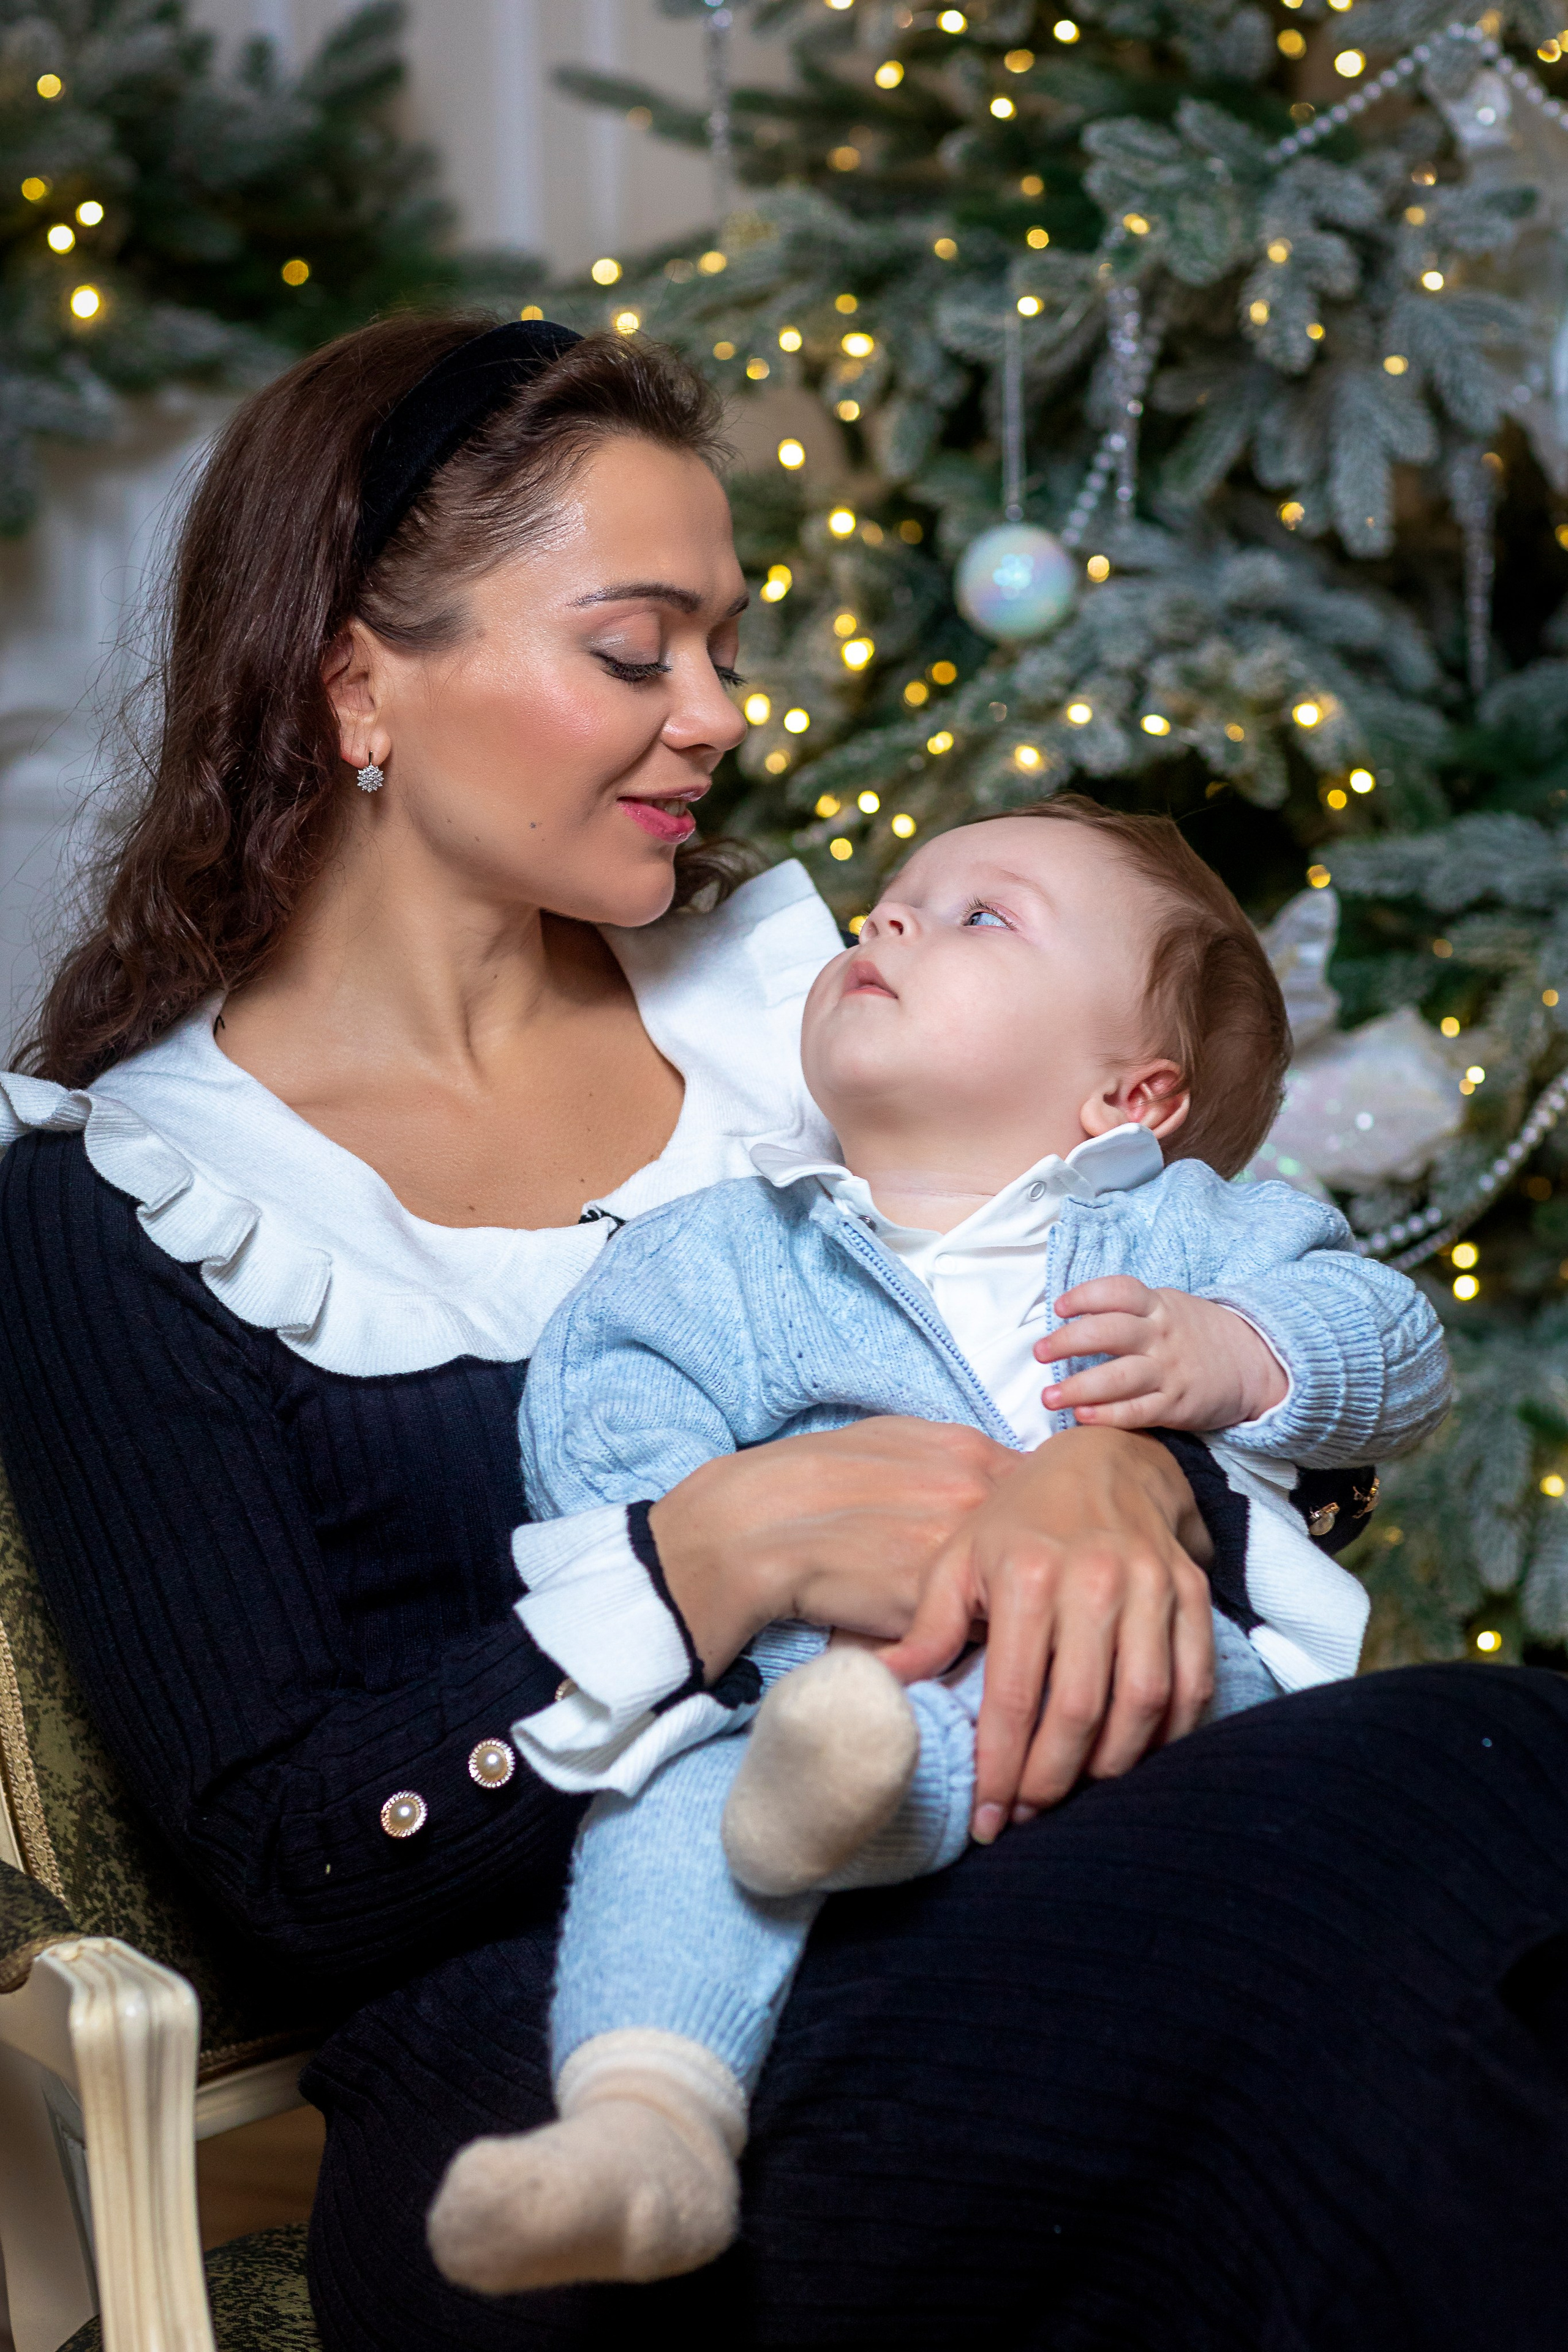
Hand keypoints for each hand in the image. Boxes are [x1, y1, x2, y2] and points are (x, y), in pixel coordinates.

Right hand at [649, 1417, 1021, 1680]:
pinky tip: (955, 1637)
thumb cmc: (813, 1477)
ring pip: (1022, 1591)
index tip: (1038, 1538)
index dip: (1043, 1519)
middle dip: (1039, 1565)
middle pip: (1046, 1542)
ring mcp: (958, 1554)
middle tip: (1024, 1584)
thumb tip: (999, 1475)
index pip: (1047, 1488)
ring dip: (1016, 1606)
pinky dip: (976, 1638)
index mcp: (968, 1453)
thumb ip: (954, 1456)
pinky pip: (982, 1632)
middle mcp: (975, 1499)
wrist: (755, 1526)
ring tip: (995, 1615)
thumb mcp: (891, 1438)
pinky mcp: (933, 1610)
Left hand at [879, 1426, 1214, 1838]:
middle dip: (1052, 1780)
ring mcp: (1151, 1586)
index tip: (989, 1819)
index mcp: (1027, 1575)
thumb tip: (878, 1688)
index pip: (1014, 1697)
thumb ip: (926, 1631)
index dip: (1001, 1769)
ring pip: (1144, 1703)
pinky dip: (1170, 1732)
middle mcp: (1095, 1580)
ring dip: (1113, 1765)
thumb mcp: (958, 1561)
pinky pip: (1193, 1681)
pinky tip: (1136, 1756)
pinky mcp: (1192, 1593)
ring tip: (1077, 1792)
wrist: (1106, 1460)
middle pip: (1080, 1710)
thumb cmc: (1018, 1519)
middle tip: (1029, 1816)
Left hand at [1035, 1280, 1287, 1432]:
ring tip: (1049, 1397)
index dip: (1084, 1296)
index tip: (1059, 1308)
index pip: (1117, 1292)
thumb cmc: (1197, 1335)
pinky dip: (1108, 1415)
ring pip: (1118, 1377)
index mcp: (1158, 1306)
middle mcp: (1161, 1336)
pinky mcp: (1176, 1405)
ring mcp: (1169, 1371)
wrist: (1255, 1364)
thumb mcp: (1169, 1308)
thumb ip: (1130, 1311)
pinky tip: (1082, 1417)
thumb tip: (1073, 1319)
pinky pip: (1137, 1412)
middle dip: (1068, 1341)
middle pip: (1109, 1332)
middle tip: (1040, 1352)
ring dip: (1078, 1387)